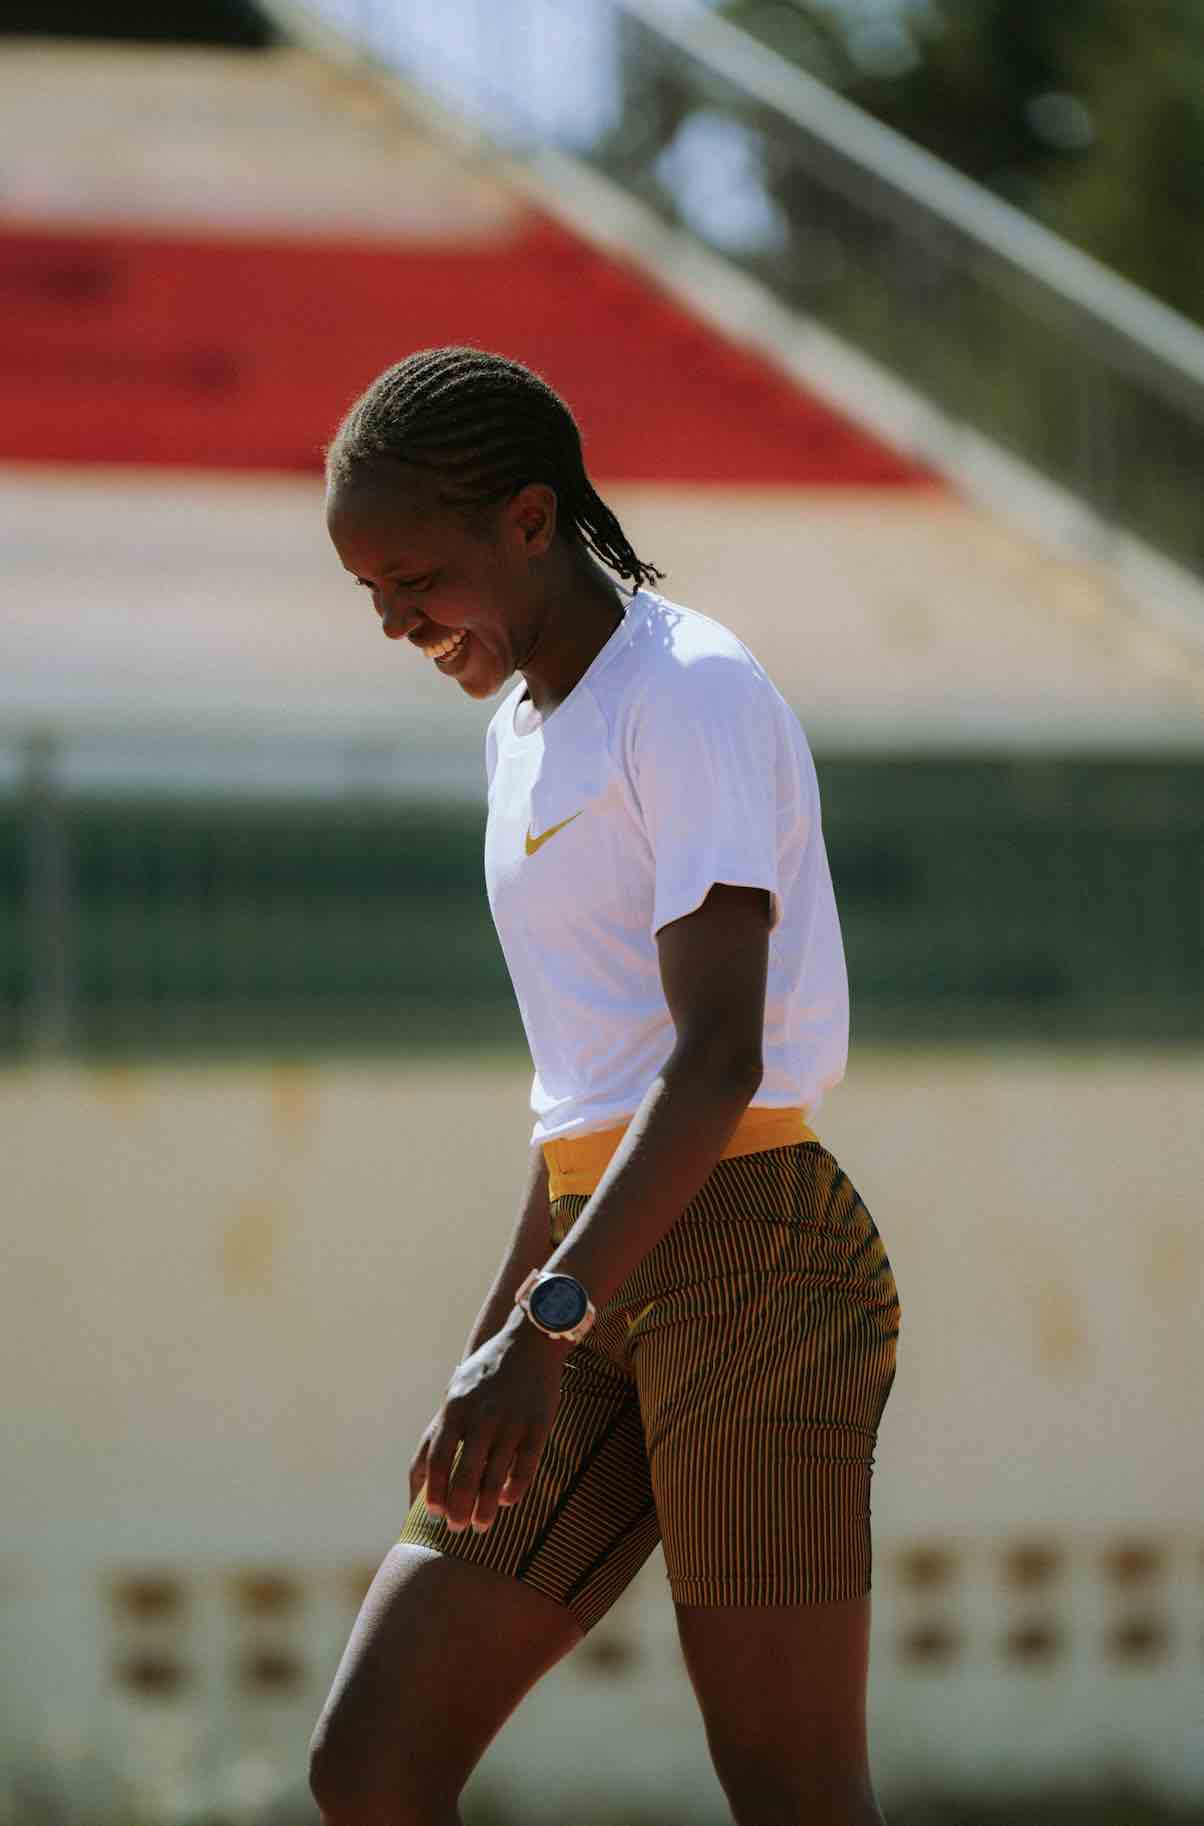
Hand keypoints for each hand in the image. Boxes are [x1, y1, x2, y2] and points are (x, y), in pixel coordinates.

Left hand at [409, 1319, 566, 1533]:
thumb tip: (421, 1481)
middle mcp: (482, 1417)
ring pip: (495, 1478)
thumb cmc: (483, 1375)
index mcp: (455, 1409)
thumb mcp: (455, 1395)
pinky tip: (506, 1501)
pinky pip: (525, 1468)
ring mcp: (511, 1422)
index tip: (435, 1513)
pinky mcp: (538, 1426)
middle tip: (457, 1529)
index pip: (437, 1461)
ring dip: (485, 1509)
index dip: (435, 1492)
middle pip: (464, 1476)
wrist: (528, 1341)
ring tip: (480, 1526)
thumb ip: (439, 1433)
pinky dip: (514, 1490)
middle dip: (459, 1509)